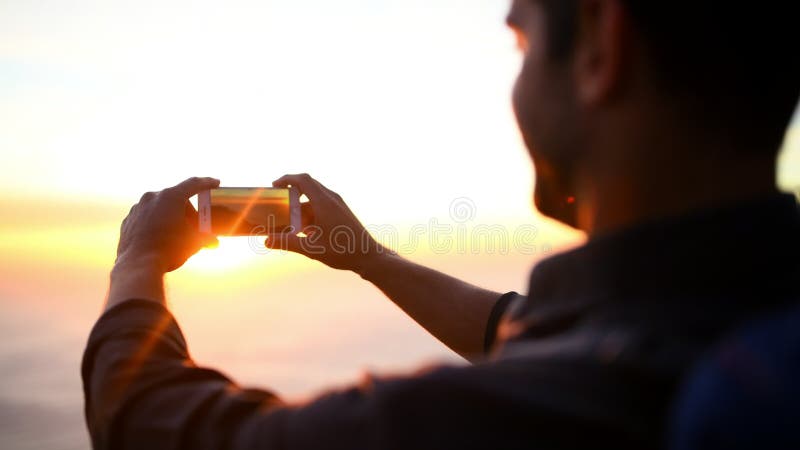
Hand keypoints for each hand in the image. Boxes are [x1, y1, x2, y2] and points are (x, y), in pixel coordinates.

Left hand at [115, 177, 219, 273]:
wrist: (139, 265)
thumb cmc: (170, 250)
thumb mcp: (194, 242)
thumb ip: (206, 238)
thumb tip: (213, 242)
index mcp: (171, 197)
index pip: (194, 184)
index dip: (207, 183)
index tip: (215, 183)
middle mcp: (152, 197)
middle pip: (176, 198)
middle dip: (187, 210)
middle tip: (195, 226)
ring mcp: (137, 208)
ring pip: (159, 207)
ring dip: (170, 216)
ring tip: (176, 234)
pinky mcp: (128, 220)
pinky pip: (146, 217)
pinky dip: (155, 223)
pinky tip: (160, 238)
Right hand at [268, 173, 390, 272]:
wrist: (369, 257)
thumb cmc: (343, 251)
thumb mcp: (311, 249)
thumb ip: (287, 243)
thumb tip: (266, 241)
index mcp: (324, 202)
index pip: (303, 180)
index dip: (287, 179)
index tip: (274, 186)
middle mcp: (332, 199)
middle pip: (307, 187)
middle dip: (291, 194)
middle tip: (277, 203)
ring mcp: (338, 205)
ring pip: (313, 200)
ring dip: (300, 209)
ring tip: (288, 224)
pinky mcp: (341, 213)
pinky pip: (321, 207)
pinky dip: (310, 215)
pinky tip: (304, 232)